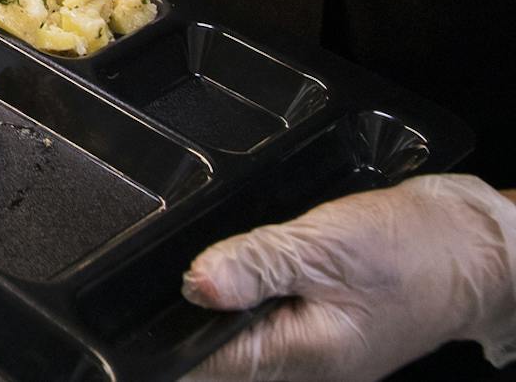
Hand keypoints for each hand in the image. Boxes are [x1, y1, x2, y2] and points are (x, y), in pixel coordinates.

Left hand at [183, 174, 515, 380]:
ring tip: (227, 271)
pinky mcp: (323, 339)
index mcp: (302, 356)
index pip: (208, 364)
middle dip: (194, 318)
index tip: (141, 307)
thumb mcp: (323, 244)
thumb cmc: (409, 250)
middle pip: (221, 356)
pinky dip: (253, 306)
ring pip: (244, 342)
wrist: (472, 251)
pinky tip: (253, 276)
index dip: (169, 336)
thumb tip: (196, 284)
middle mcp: (306, 370)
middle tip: (190, 275)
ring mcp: (316, 359)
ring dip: (225, 310)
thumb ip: (255, 264)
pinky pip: (269, 330)